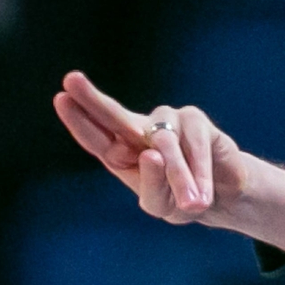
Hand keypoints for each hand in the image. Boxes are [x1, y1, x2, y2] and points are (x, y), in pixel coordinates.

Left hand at [53, 70, 241, 224]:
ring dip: (179, 176)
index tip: (61, 98)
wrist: (223, 195)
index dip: (79, 120)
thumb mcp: (162, 205)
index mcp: (121, 152)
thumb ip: (151, 187)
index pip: (95, 137)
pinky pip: (194, 144)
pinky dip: (198, 171)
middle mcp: (139, 130)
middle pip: (113, 114)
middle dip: (92, 99)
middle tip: (71, 79)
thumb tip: (152, 154)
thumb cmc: (182, 199)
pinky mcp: (195, 121)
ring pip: (164, 144)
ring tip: (193, 204)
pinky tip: (203, 194)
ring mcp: (167, 121)